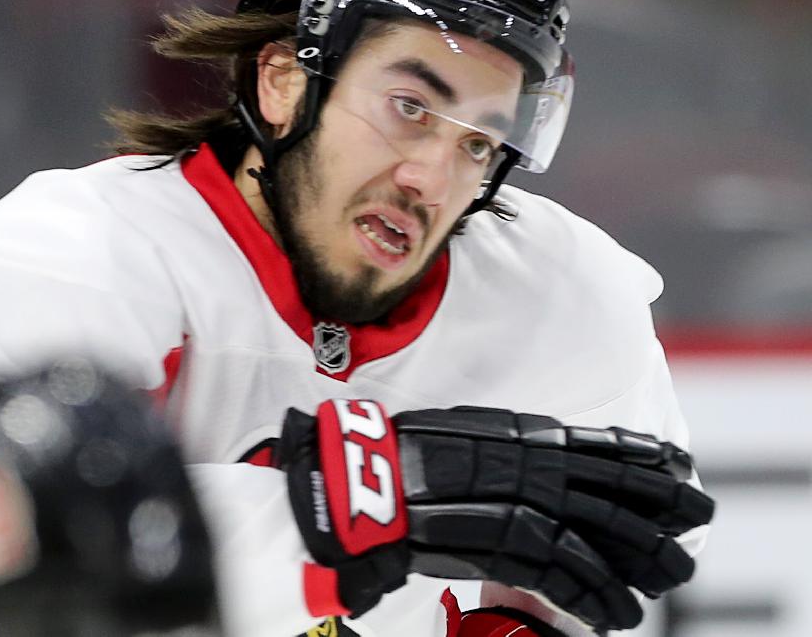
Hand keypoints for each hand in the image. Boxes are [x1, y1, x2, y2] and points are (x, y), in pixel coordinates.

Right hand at [275, 400, 713, 631]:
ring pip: (591, 527)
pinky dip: (590, 593)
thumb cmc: (395, 457)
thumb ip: (499, 455)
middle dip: (655, 501)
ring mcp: (510, 500)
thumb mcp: (458, 440)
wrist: (351, 477)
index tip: (674, 463)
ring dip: (635, 551)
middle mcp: (522, 462)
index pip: (591, 444)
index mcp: (513, 435)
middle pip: (605, 484)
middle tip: (696, 514)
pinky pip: (557, 571)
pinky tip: (617, 611)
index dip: (637, 455)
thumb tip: (530, 469)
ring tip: (669, 573)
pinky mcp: (495, 540)